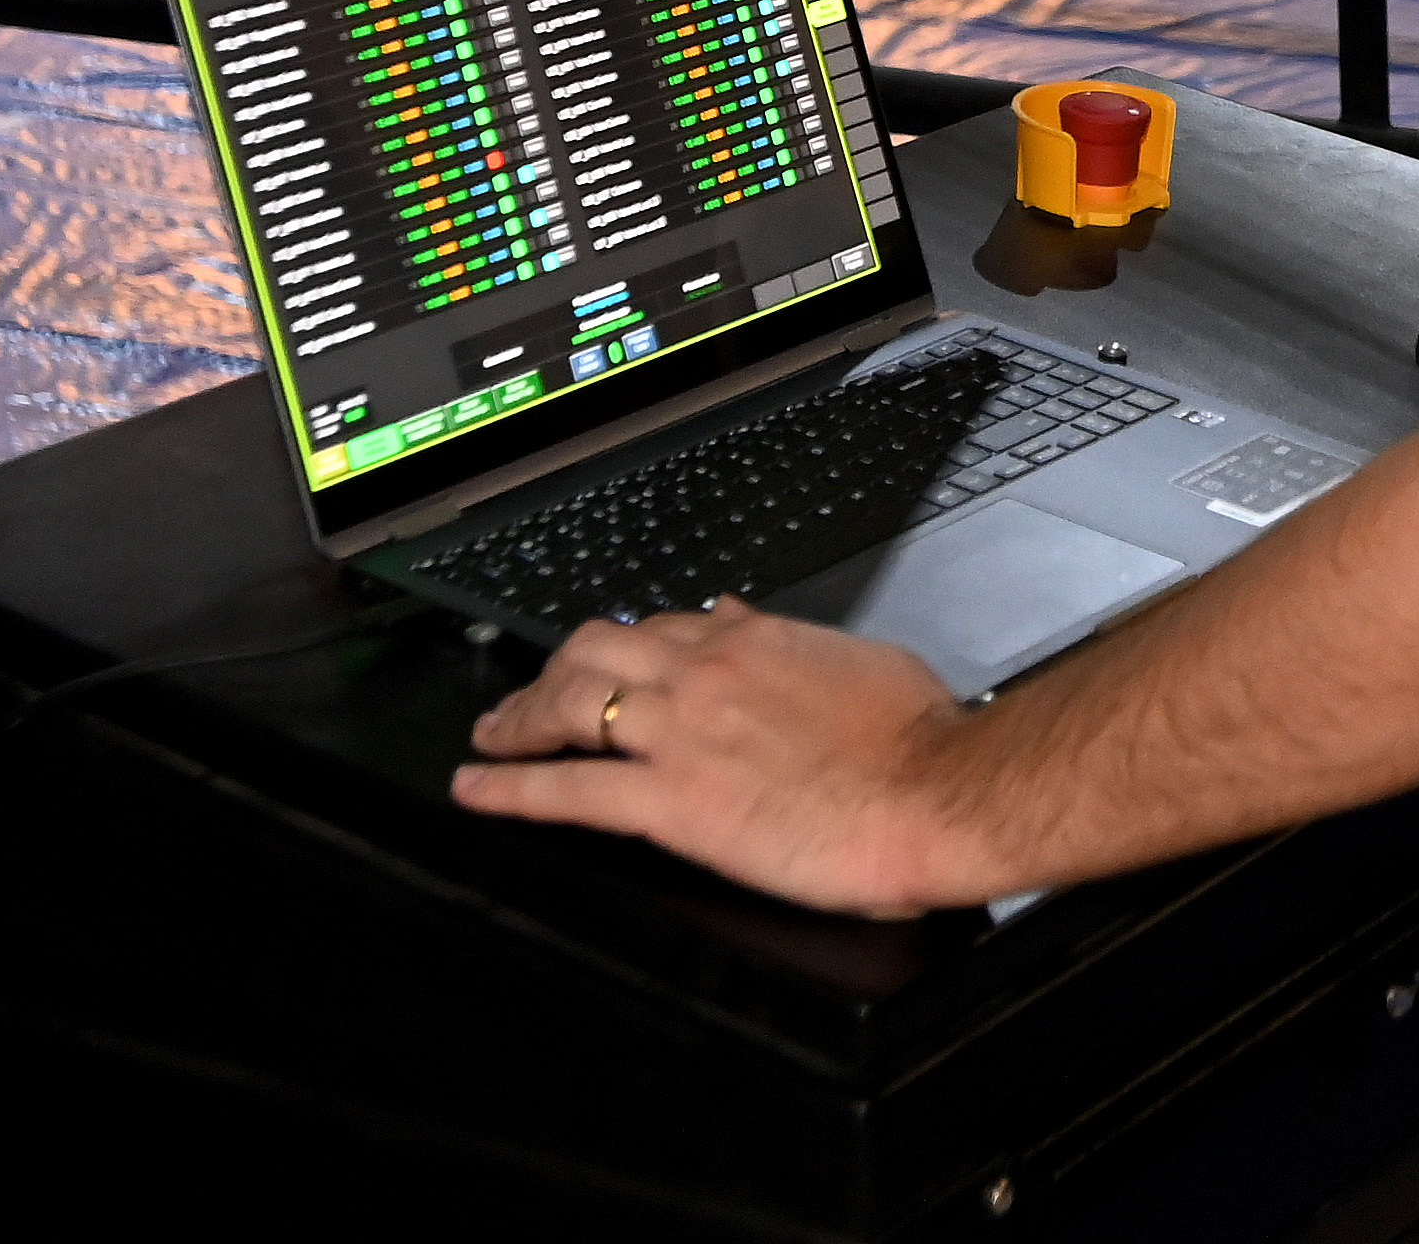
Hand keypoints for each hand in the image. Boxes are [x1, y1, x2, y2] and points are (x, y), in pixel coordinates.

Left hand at [450, 603, 984, 914]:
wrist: (939, 791)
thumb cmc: (920, 739)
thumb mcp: (859, 659)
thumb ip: (790, 640)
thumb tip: (742, 616)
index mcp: (751, 640)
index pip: (660, 628)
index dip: (626, 649)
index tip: (612, 665)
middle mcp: (703, 674)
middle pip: (592, 649)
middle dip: (550, 672)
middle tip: (528, 698)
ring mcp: (679, 735)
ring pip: (568, 706)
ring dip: (516, 721)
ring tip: (489, 738)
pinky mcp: (670, 802)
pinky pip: (568, 789)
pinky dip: (510, 788)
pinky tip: (479, 790)